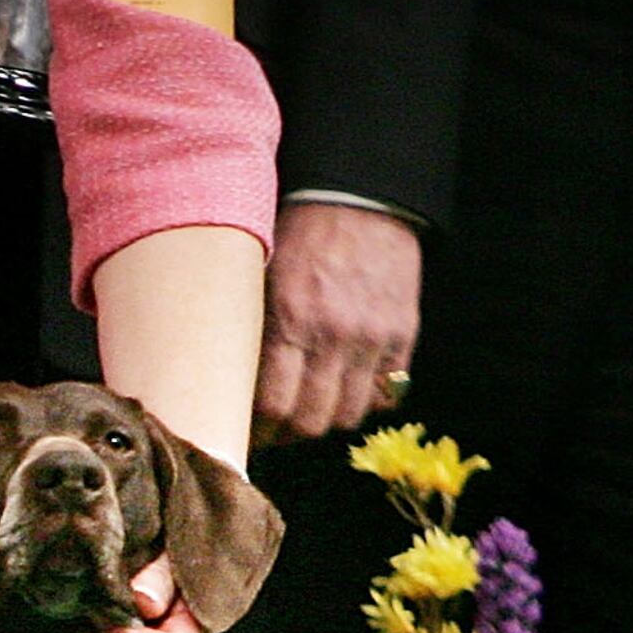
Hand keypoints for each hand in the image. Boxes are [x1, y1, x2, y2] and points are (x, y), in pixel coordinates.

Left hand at [252, 201, 420, 445]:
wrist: (359, 198)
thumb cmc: (297, 236)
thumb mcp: (260, 275)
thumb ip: (253, 330)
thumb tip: (229, 385)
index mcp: (290, 318)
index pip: (273, 405)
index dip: (258, 430)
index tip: (247, 432)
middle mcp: (334, 334)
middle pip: (311, 421)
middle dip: (288, 434)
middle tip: (274, 430)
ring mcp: (373, 336)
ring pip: (348, 415)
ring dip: (326, 420)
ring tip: (309, 411)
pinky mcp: (403, 332)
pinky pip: (386, 393)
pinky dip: (365, 401)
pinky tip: (344, 390)